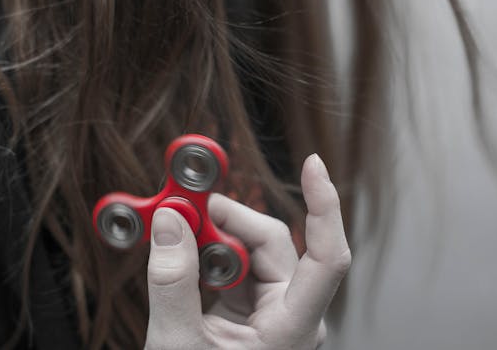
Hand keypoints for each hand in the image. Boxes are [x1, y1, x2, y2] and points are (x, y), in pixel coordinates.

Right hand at [145, 154, 350, 349]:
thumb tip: (168, 222)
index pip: (327, 257)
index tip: (311, 164)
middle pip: (273, 242)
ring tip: (174, 228)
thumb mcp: (179, 345)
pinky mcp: (251, 309)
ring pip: (252, 250)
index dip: (325, 206)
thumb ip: (172, 283)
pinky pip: (235, 265)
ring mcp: (272, 311)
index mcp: (292, 328)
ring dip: (213, 234)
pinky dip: (207, 252)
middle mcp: (291, 313)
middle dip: (228, 217)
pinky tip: (183, 251)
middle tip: (182, 204)